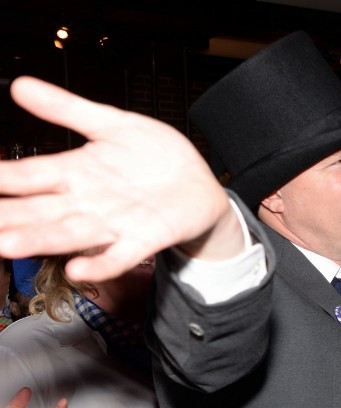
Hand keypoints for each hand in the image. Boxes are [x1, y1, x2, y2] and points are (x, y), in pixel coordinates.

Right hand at [0, 77, 241, 281]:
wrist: (200, 187)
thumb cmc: (157, 157)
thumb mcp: (113, 124)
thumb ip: (68, 109)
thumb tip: (20, 85)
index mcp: (74, 172)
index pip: (27, 175)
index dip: (2, 178)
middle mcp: (87, 202)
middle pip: (39, 210)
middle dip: (8, 216)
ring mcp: (114, 223)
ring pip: (69, 234)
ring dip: (38, 240)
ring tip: (6, 244)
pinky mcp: (145, 238)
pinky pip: (118, 255)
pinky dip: (99, 262)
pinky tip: (78, 268)